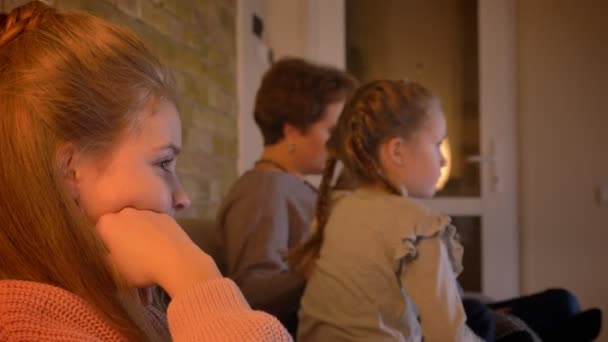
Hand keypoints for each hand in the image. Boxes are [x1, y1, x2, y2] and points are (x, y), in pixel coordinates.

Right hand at [96, 208, 220, 297]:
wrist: (177, 261)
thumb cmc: (139, 267)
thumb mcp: (114, 271)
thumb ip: (106, 259)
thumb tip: (108, 254)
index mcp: (108, 223)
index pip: (99, 232)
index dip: (105, 246)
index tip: (112, 258)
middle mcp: (126, 212)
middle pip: (120, 225)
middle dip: (123, 238)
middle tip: (129, 257)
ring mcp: (148, 212)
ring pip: (139, 225)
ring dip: (141, 236)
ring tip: (149, 255)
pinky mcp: (167, 216)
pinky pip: (156, 226)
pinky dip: (157, 235)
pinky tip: (162, 250)